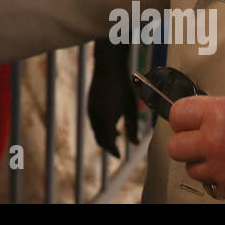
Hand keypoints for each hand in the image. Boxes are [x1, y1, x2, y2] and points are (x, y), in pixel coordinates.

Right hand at [87, 42, 138, 158]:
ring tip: (117, 134)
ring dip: (104, 135)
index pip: (108, 142)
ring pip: (95, 130)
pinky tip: (111, 121)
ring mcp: (90, 110)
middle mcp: (95, 117)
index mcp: (106, 119)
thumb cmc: (123, 87)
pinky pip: (94, 121)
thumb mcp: (131, 109)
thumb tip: (135, 143)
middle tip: (117, 150)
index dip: (113, 151)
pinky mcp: (89, 104)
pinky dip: (101, 126)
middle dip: (108, 145)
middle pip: (100, 138)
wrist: (108, 68)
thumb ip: (133, 127)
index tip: (119, 156)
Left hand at [166, 87, 224, 202]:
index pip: (177, 114)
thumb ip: (221, 105)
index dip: (180, 119)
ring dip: (205, 164)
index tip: (184, 122)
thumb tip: (204, 112)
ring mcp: (223, 170)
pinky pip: (216, 187)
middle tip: (198, 143)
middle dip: (185, 144)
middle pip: (175, 147)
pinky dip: (224, 181)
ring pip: (193, 170)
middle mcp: (214, 142)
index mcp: (217, 114)